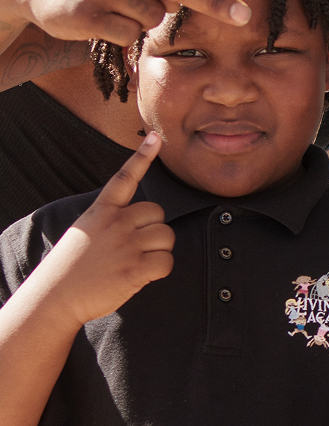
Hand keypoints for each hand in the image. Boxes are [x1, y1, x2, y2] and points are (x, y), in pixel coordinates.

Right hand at [32, 132, 174, 327]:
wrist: (53, 299)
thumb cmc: (71, 267)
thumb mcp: (85, 231)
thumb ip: (112, 221)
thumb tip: (141, 222)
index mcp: (101, 211)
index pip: (125, 178)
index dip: (142, 157)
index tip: (156, 137)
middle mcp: (116, 223)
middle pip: (158, 213)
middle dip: (153, 229)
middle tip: (135, 247)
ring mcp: (126, 245)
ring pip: (167, 236)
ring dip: (159, 250)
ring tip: (135, 261)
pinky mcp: (135, 269)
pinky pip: (167, 261)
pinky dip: (160, 270)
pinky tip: (141, 275)